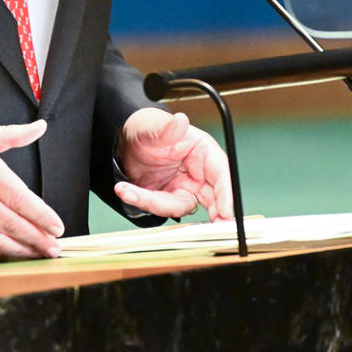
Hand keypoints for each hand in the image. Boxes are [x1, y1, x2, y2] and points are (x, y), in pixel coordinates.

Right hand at [0, 117, 62, 257]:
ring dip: (20, 249)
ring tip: (37, 254)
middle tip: (55, 248)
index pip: (21, 199)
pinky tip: (9, 249)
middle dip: (37, 239)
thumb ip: (12, 135)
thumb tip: (39, 127)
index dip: (42, 216)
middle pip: (12, 224)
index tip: (57, 226)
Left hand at [114, 107, 235, 221]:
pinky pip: (162, 207)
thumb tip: (180, 121)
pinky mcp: (170, 196)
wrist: (125, 142)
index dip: (226, 194)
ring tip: (129, 191)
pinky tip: (126, 190)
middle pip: (212, 197)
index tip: (225, 212)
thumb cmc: (146, 129)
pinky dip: (144, 202)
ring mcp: (185, 186)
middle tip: (208, 229)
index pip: (221, 173)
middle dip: (210, 214)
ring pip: (181, 205)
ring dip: (156, 203)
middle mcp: (198, 171)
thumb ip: (167, 128)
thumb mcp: (153, 128)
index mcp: (203, 150)